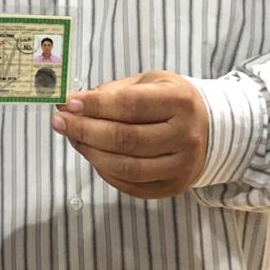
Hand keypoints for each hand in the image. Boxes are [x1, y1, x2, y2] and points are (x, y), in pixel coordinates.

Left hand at [50, 71, 207, 199]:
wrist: (210, 128)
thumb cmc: (172, 100)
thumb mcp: (150, 82)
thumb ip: (116, 91)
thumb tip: (77, 103)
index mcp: (179, 101)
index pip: (131, 104)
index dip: (96, 105)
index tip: (68, 102)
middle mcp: (184, 135)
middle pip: (125, 139)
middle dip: (85, 129)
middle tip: (59, 121)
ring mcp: (181, 165)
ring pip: (126, 167)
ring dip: (91, 153)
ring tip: (73, 138)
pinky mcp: (173, 187)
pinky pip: (131, 185)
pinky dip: (105, 172)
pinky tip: (92, 155)